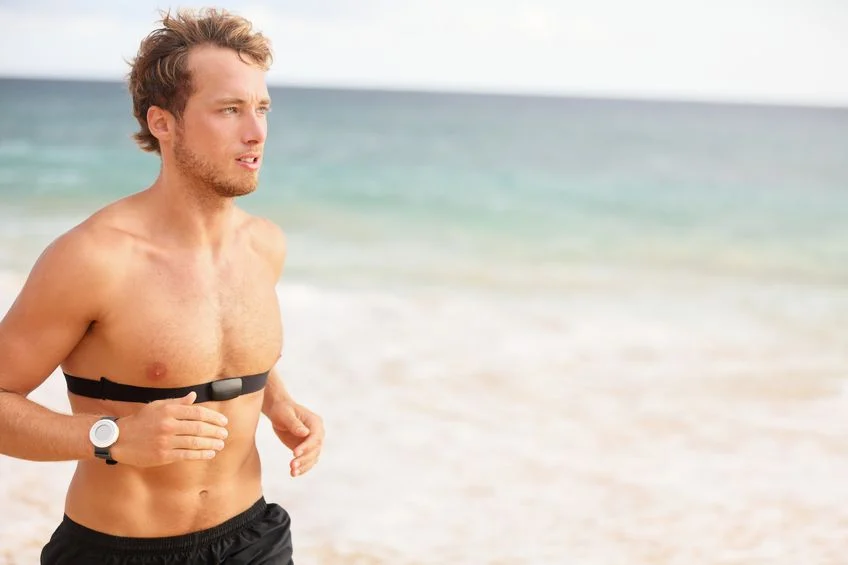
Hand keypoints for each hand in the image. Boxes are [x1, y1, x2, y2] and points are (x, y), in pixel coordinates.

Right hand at [110, 392, 228, 466]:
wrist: (119, 438)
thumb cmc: (140, 421)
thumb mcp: (158, 406)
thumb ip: (177, 402)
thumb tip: (194, 396)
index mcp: (169, 411)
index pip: (198, 412)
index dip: (213, 417)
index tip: (223, 421)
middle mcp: (168, 425)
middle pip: (199, 428)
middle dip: (215, 431)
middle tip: (225, 434)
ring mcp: (165, 441)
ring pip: (195, 442)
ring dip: (211, 444)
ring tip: (220, 444)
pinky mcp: (163, 455)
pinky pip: (186, 455)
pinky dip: (201, 454)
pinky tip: (209, 454)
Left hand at [269, 401, 323, 476]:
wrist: (279, 411)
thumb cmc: (282, 409)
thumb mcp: (286, 414)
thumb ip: (294, 424)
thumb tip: (305, 433)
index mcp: (315, 422)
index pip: (315, 437)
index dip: (307, 446)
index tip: (294, 453)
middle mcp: (317, 433)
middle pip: (316, 449)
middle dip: (304, 459)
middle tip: (292, 465)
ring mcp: (312, 442)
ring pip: (313, 457)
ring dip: (304, 466)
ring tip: (292, 472)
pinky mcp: (306, 449)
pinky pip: (307, 460)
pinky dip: (302, 468)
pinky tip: (294, 473)